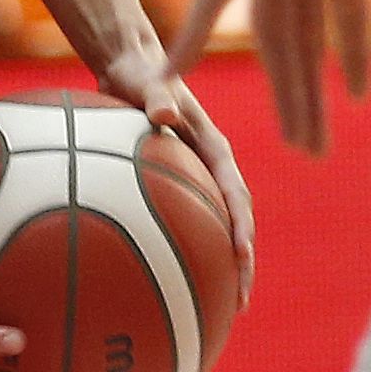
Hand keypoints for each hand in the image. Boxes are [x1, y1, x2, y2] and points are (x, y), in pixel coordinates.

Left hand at [98, 44, 255, 307]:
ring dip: (220, 264)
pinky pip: (184, 221)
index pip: (235, 193)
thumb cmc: (138, 73)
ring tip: (219, 306)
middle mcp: (211, 167)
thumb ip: (157, 97)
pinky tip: (166, 278)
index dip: (240, 226)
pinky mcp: (176, 183)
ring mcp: (196, 177)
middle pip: (235, 221)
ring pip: (214, 227)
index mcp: (214, 148)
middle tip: (240, 301)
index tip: (240, 256)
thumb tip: (164, 115)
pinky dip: (183, 249)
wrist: (129, 66)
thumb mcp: (147, 82)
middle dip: (241, 261)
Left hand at [169, 0, 370, 154]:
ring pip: (270, 35)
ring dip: (282, 88)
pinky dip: (191, 34)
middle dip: (309, 93)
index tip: (361, 99)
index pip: (344, 16)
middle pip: (302, 39)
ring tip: (296, 141)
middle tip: (315, 150)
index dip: (352, 57)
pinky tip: (170, 71)